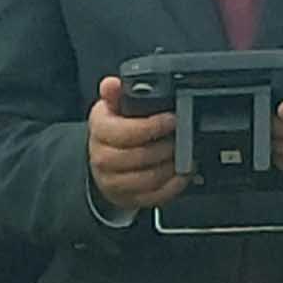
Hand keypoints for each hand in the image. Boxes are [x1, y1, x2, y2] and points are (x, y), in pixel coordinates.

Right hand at [86, 71, 183, 212]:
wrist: (104, 161)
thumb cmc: (113, 132)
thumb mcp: (112, 107)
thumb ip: (116, 94)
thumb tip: (112, 84)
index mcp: (100, 131)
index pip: (124, 132)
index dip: (151, 126)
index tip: (171, 120)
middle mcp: (102, 158)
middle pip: (137, 157)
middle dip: (164, 147)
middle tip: (180, 137)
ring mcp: (113, 181)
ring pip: (146, 179)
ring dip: (170, 166)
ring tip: (183, 154)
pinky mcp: (127, 198)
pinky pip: (153, 196)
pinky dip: (173, 186)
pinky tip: (182, 173)